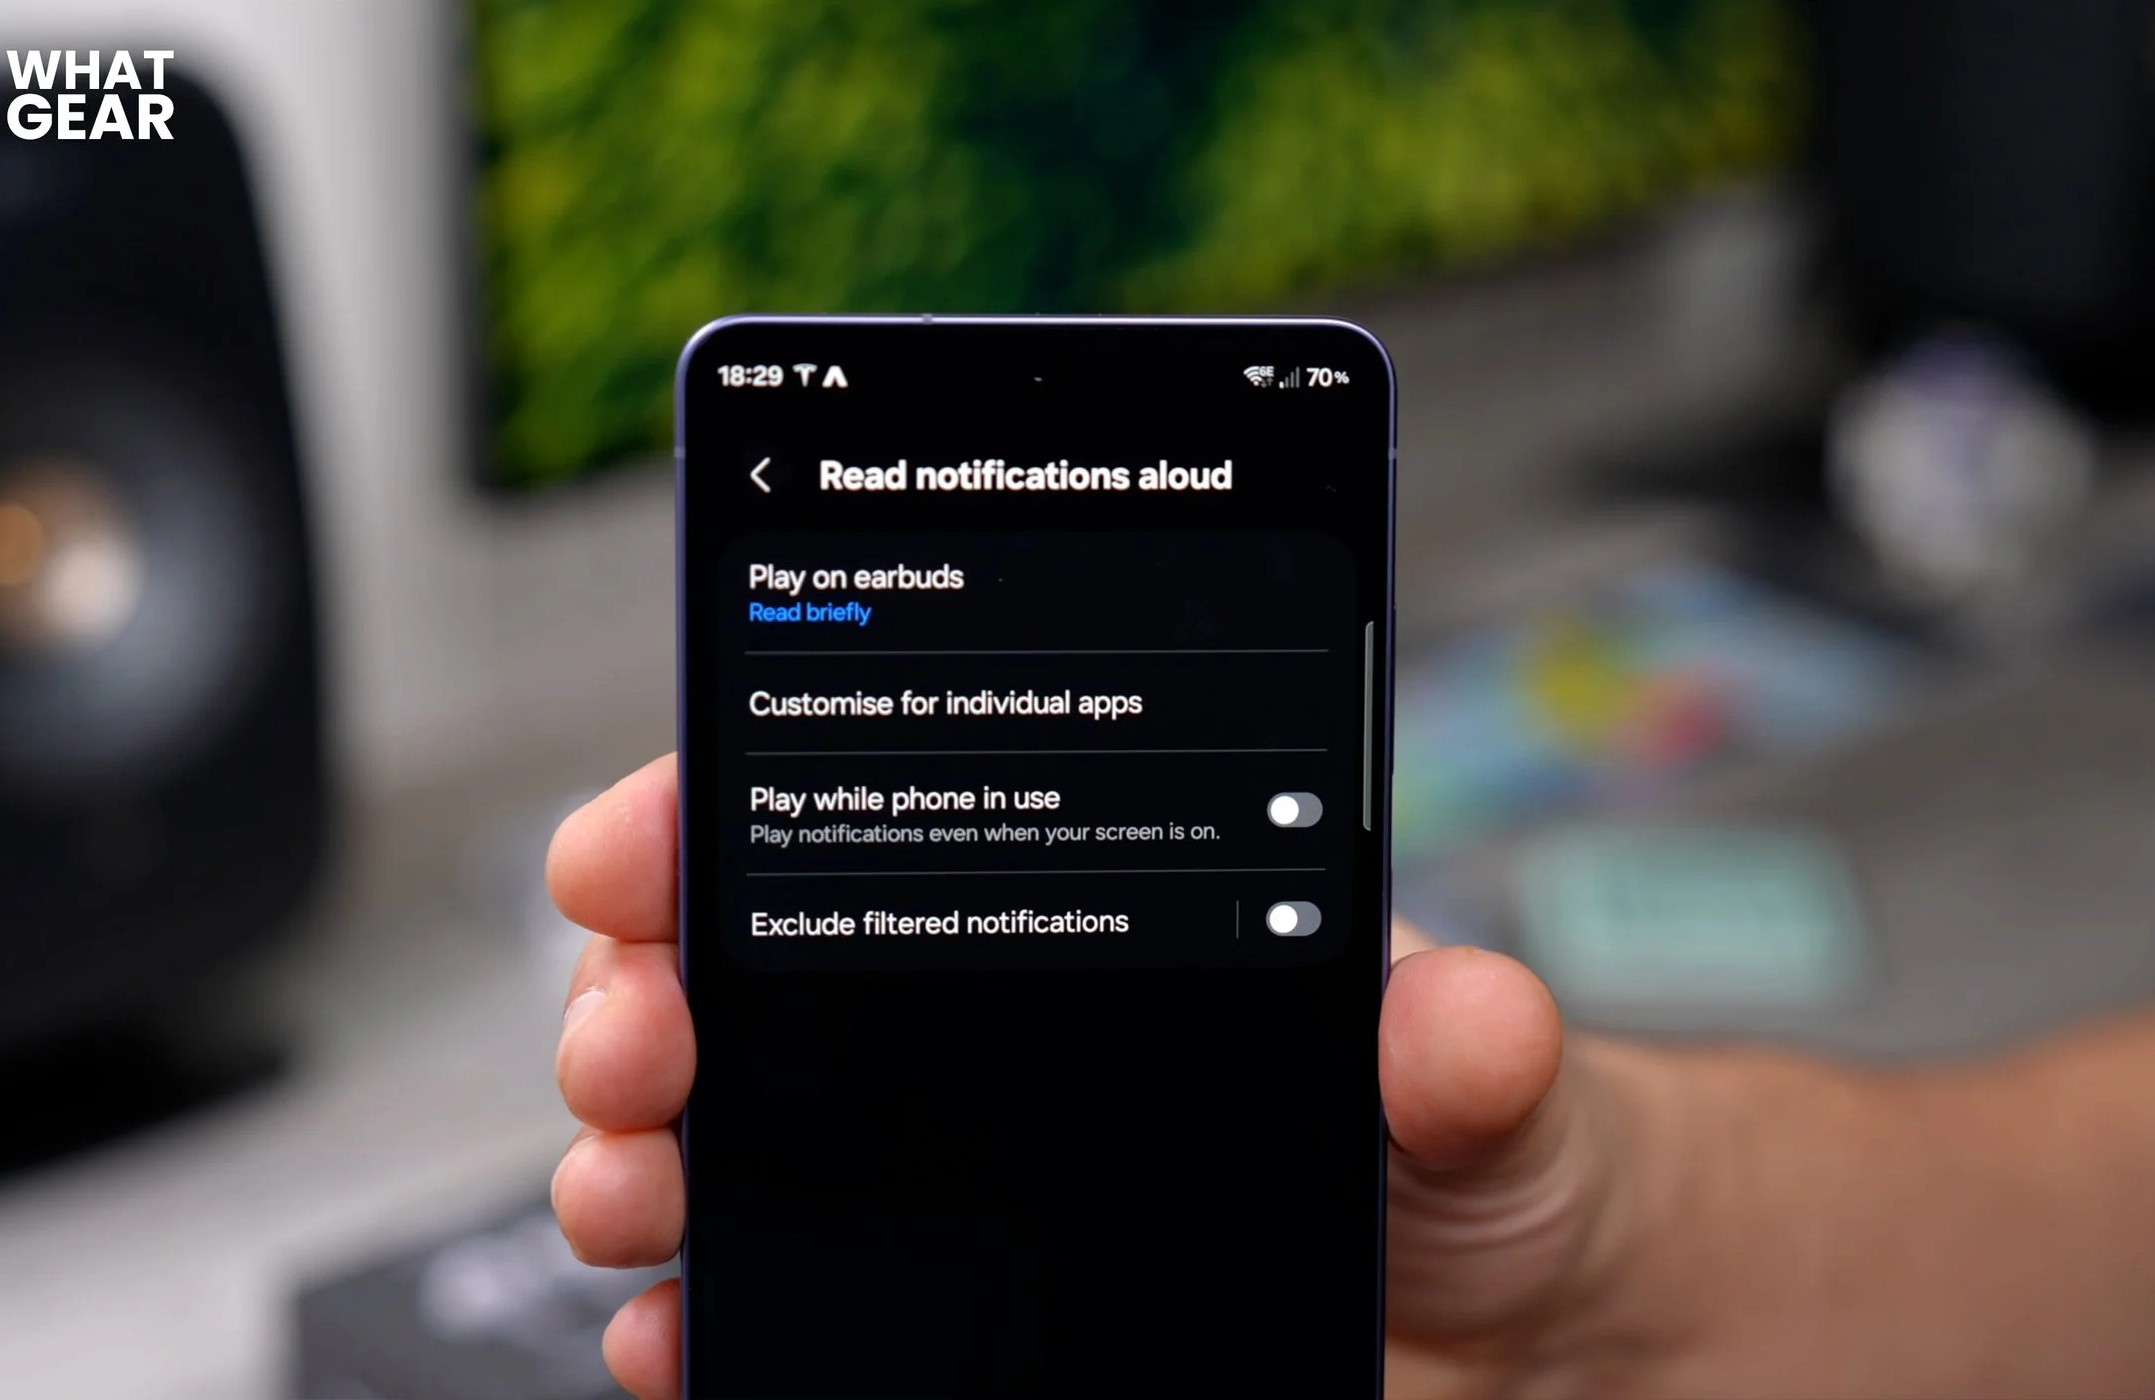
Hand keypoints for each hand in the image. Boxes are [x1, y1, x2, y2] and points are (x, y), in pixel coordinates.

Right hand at [546, 754, 1668, 1397]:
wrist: (1520, 1326)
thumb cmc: (1483, 1155)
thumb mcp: (1489, 1082)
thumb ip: (1468, 1049)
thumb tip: (1460, 1025)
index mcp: (1079, 911)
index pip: (858, 818)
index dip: (716, 818)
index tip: (635, 852)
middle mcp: (982, 1039)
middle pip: (745, 986)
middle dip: (642, 997)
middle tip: (637, 1041)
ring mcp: (952, 1183)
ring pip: (726, 1148)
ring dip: (639, 1160)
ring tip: (634, 1190)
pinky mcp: (952, 1313)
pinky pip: (783, 1308)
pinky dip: (700, 1324)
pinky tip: (680, 1337)